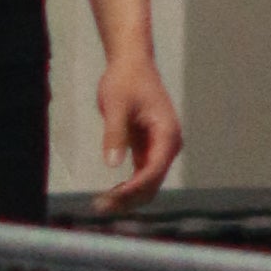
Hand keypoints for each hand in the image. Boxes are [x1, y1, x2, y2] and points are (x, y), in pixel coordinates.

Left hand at [91, 47, 181, 215]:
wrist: (131, 63)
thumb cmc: (125, 80)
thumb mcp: (115, 105)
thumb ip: (115, 134)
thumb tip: (113, 164)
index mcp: (167, 133)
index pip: (154, 170)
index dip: (135, 187)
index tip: (113, 197)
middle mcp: (169, 144)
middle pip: (153, 182)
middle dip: (130, 198)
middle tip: (101, 206)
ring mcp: (161, 148)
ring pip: (148, 183)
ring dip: (128, 196)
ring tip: (102, 205)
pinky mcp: (150, 148)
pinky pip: (142, 175)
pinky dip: (128, 186)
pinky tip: (110, 194)